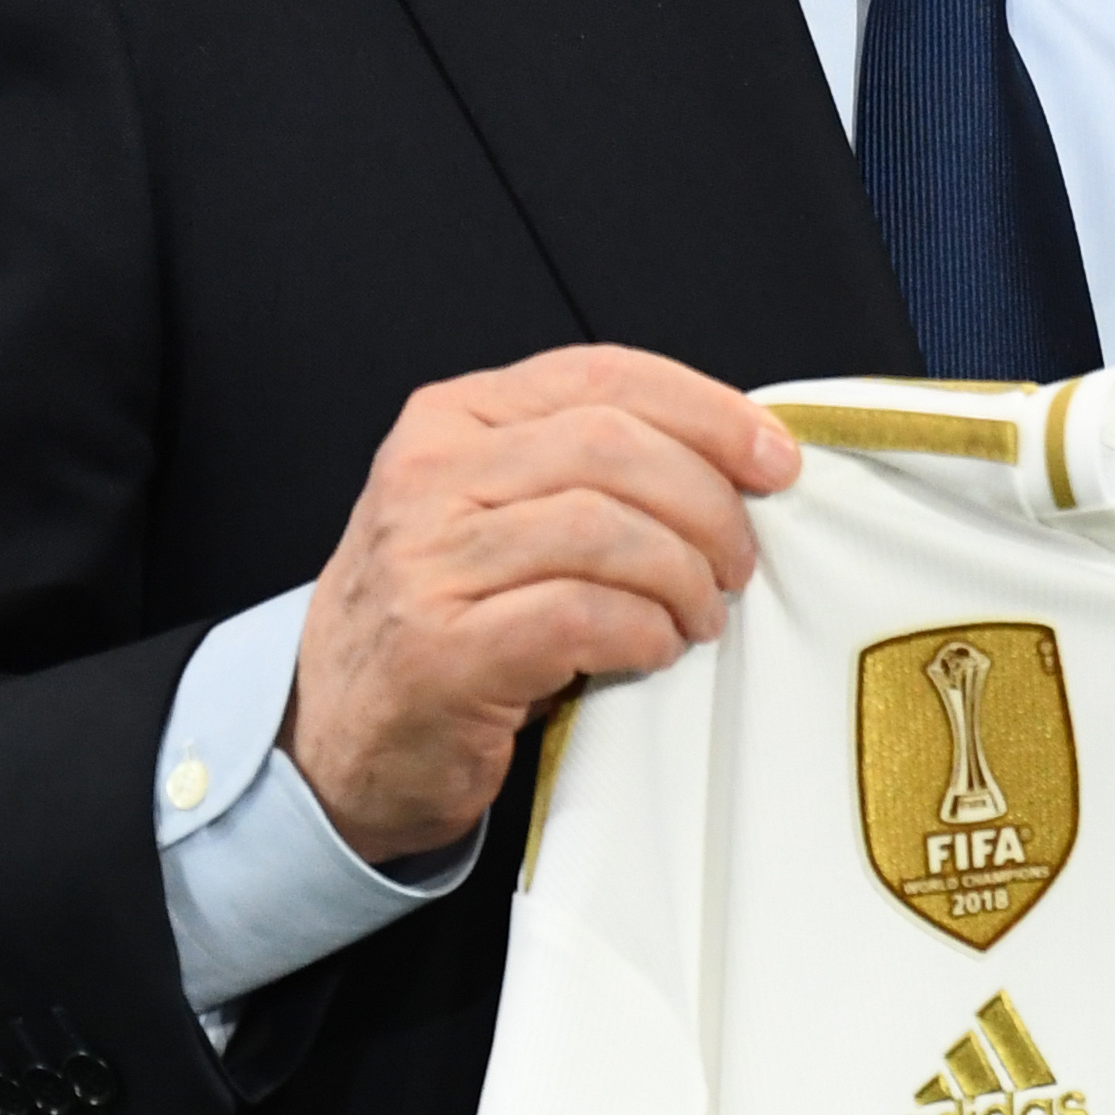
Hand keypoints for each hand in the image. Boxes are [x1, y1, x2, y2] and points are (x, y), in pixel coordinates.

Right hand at [287, 345, 798, 864]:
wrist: (338, 740)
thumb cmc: (449, 617)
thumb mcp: (499, 508)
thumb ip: (589, 465)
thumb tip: (743, 453)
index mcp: (453, 418)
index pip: (604, 374)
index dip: (709, 411)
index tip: (775, 459)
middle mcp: (427, 475)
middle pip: (612, 446)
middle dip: (707, 501)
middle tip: (740, 560)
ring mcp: (424, 563)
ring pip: (603, 529)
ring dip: (683, 575)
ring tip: (700, 613)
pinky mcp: (438, 652)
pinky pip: (578, 617)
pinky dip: (642, 631)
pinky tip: (652, 649)